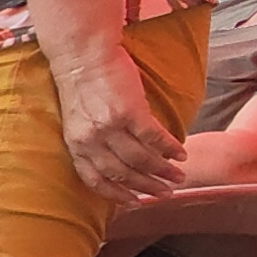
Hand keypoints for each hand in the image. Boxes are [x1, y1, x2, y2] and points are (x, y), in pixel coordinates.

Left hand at [47, 39, 184, 205]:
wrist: (83, 55)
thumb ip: (94, 142)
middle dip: (148, 186)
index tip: (135, 201)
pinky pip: (154, 137)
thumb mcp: (78, 121)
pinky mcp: (129, 111)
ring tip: (178, 176)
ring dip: (163, 171)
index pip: (95, 180)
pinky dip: (169, 148)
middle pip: (123, 173)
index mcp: (76, 145)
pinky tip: (180, 153)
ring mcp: (110, 127)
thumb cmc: (82, 85)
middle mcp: (91, 140)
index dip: (117, 194)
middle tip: (166, 192)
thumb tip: (118, 160)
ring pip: (141, 159)